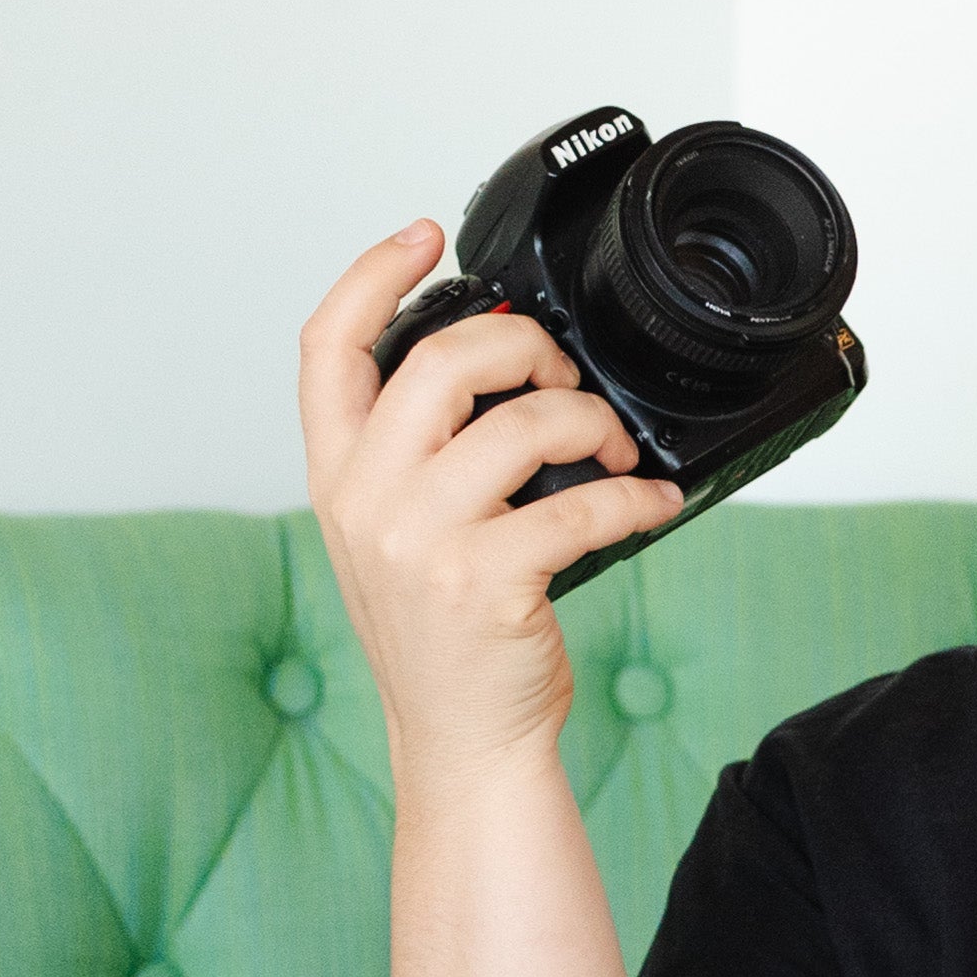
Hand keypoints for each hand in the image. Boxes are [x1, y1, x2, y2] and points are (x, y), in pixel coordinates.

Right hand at [297, 226, 681, 783]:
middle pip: (440, 361)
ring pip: (521, 423)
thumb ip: (419, 454)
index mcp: (338, 475)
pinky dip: (635, 497)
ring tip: (615, 452)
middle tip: (563, 377)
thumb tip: (504, 371)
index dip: (370, 276)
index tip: (422, 235)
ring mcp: (420, 541)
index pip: (325, 348)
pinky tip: (652, 502)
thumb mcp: (397, 533)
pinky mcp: (485, 580)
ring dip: (591, 422)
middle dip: (525, 347)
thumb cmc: (445, 636)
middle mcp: (366, 499)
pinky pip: (582, 505)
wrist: (461, 740)